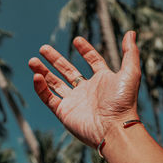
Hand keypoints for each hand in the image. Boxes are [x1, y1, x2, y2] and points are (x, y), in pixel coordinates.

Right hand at [28, 31, 140, 147]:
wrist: (114, 129)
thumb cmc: (123, 102)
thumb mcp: (130, 73)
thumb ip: (129, 52)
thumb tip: (131, 32)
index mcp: (102, 80)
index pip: (93, 61)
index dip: (86, 50)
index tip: (77, 40)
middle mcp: (87, 90)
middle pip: (67, 71)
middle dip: (54, 59)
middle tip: (43, 48)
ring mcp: (74, 101)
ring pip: (54, 83)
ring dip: (43, 71)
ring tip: (32, 61)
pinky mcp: (64, 112)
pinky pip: (48, 98)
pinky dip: (41, 88)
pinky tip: (36, 76)